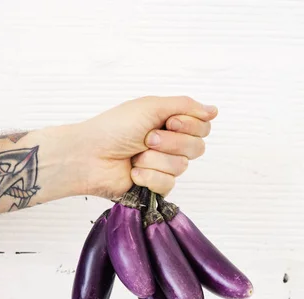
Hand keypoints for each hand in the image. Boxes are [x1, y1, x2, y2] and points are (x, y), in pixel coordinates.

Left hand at [71, 96, 217, 198]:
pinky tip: (133, 173)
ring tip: (136, 157)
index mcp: (169, 122)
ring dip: (156, 160)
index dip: (190, 126)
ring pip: (181, 167)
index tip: (170, 122)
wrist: (90, 156)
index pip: (202, 126)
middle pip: (197, 147)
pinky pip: (168, 184)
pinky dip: (150, 177)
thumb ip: (186, 106)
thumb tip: (213, 110)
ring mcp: (162, 166)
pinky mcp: (154, 186)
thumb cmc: (114, 128)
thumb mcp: (152, 107)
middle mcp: (169, 144)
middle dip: (172, 143)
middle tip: (148, 139)